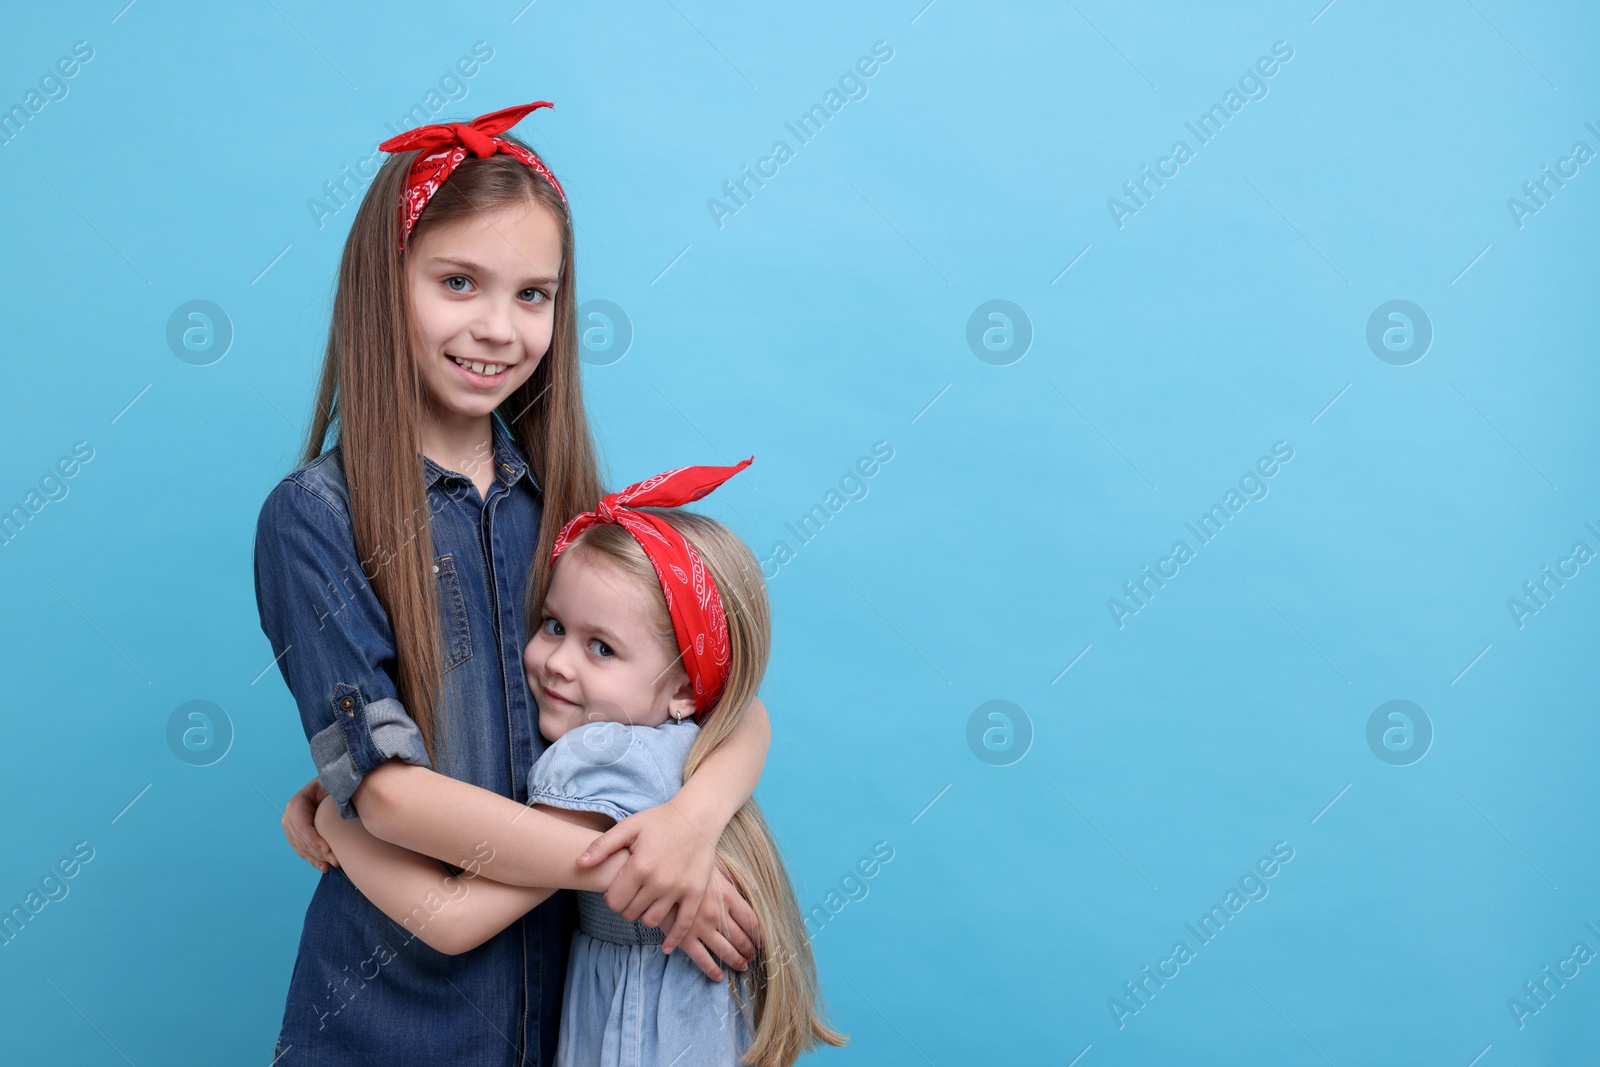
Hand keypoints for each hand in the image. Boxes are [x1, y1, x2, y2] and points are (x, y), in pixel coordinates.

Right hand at [282, 775, 336, 871]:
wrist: (327, 787)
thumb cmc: (333, 785)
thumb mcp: (333, 786)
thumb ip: (336, 796)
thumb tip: (345, 809)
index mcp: (297, 803)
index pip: (302, 825)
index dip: (313, 839)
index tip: (328, 850)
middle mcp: (289, 816)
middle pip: (301, 839)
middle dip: (318, 852)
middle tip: (337, 861)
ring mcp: (290, 827)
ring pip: (301, 847)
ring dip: (316, 858)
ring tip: (332, 865)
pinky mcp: (295, 835)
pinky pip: (302, 850)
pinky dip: (313, 859)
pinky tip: (324, 867)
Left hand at [580, 799, 710, 927]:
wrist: (697, 816)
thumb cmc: (660, 820)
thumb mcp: (628, 827)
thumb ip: (602, 846)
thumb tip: (579, 864)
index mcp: (639, 866)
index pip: (614, 901)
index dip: (612, 898)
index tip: (617, 890)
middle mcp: (658, 882)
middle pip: (631, 913)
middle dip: (626, 907)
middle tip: (631, 895)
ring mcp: (678, 890)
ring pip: (652, 921)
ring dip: (644, 917)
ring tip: (646, 904)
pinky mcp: (695, 894)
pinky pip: (683, 924)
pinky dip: (674, 938)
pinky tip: (667, 946)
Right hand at [669, 865, 761, 980]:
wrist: (658, 874)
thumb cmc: (688, 869)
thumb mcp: (716, 867)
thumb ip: (735, 878)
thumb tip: (755, 888)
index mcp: (727, 896)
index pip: (751, 921)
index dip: (759, 934)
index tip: (762, 940)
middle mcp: (717, 914)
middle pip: (740, 938)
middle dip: (749, 950)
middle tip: (753, 956)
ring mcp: (701, 928)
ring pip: (725, 951)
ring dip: (736, 961)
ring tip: (742, 965)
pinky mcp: (684, 938)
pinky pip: (702, 960)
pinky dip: (712, 970)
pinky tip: (719, 976)